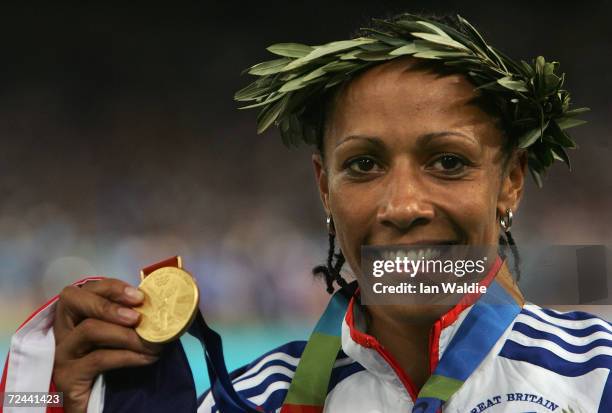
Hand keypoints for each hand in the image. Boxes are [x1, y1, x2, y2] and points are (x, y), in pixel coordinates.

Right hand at [53, 279, 161, 412]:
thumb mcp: (120, 337)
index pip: (87, 289)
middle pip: (74, 300)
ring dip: (125, 334)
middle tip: (138, 317)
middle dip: (110, 305)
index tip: (140, 296)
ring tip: (151, 343)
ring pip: (89, 329)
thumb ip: (131, 319)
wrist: (98, 407)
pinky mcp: (67, 376)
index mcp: (76, 315)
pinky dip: (127, 356)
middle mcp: (63, 329)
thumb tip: (162, 305)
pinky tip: (146, 358)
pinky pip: (98, 359)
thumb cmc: (112, 365)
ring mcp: (62, 353)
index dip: (113, 288)